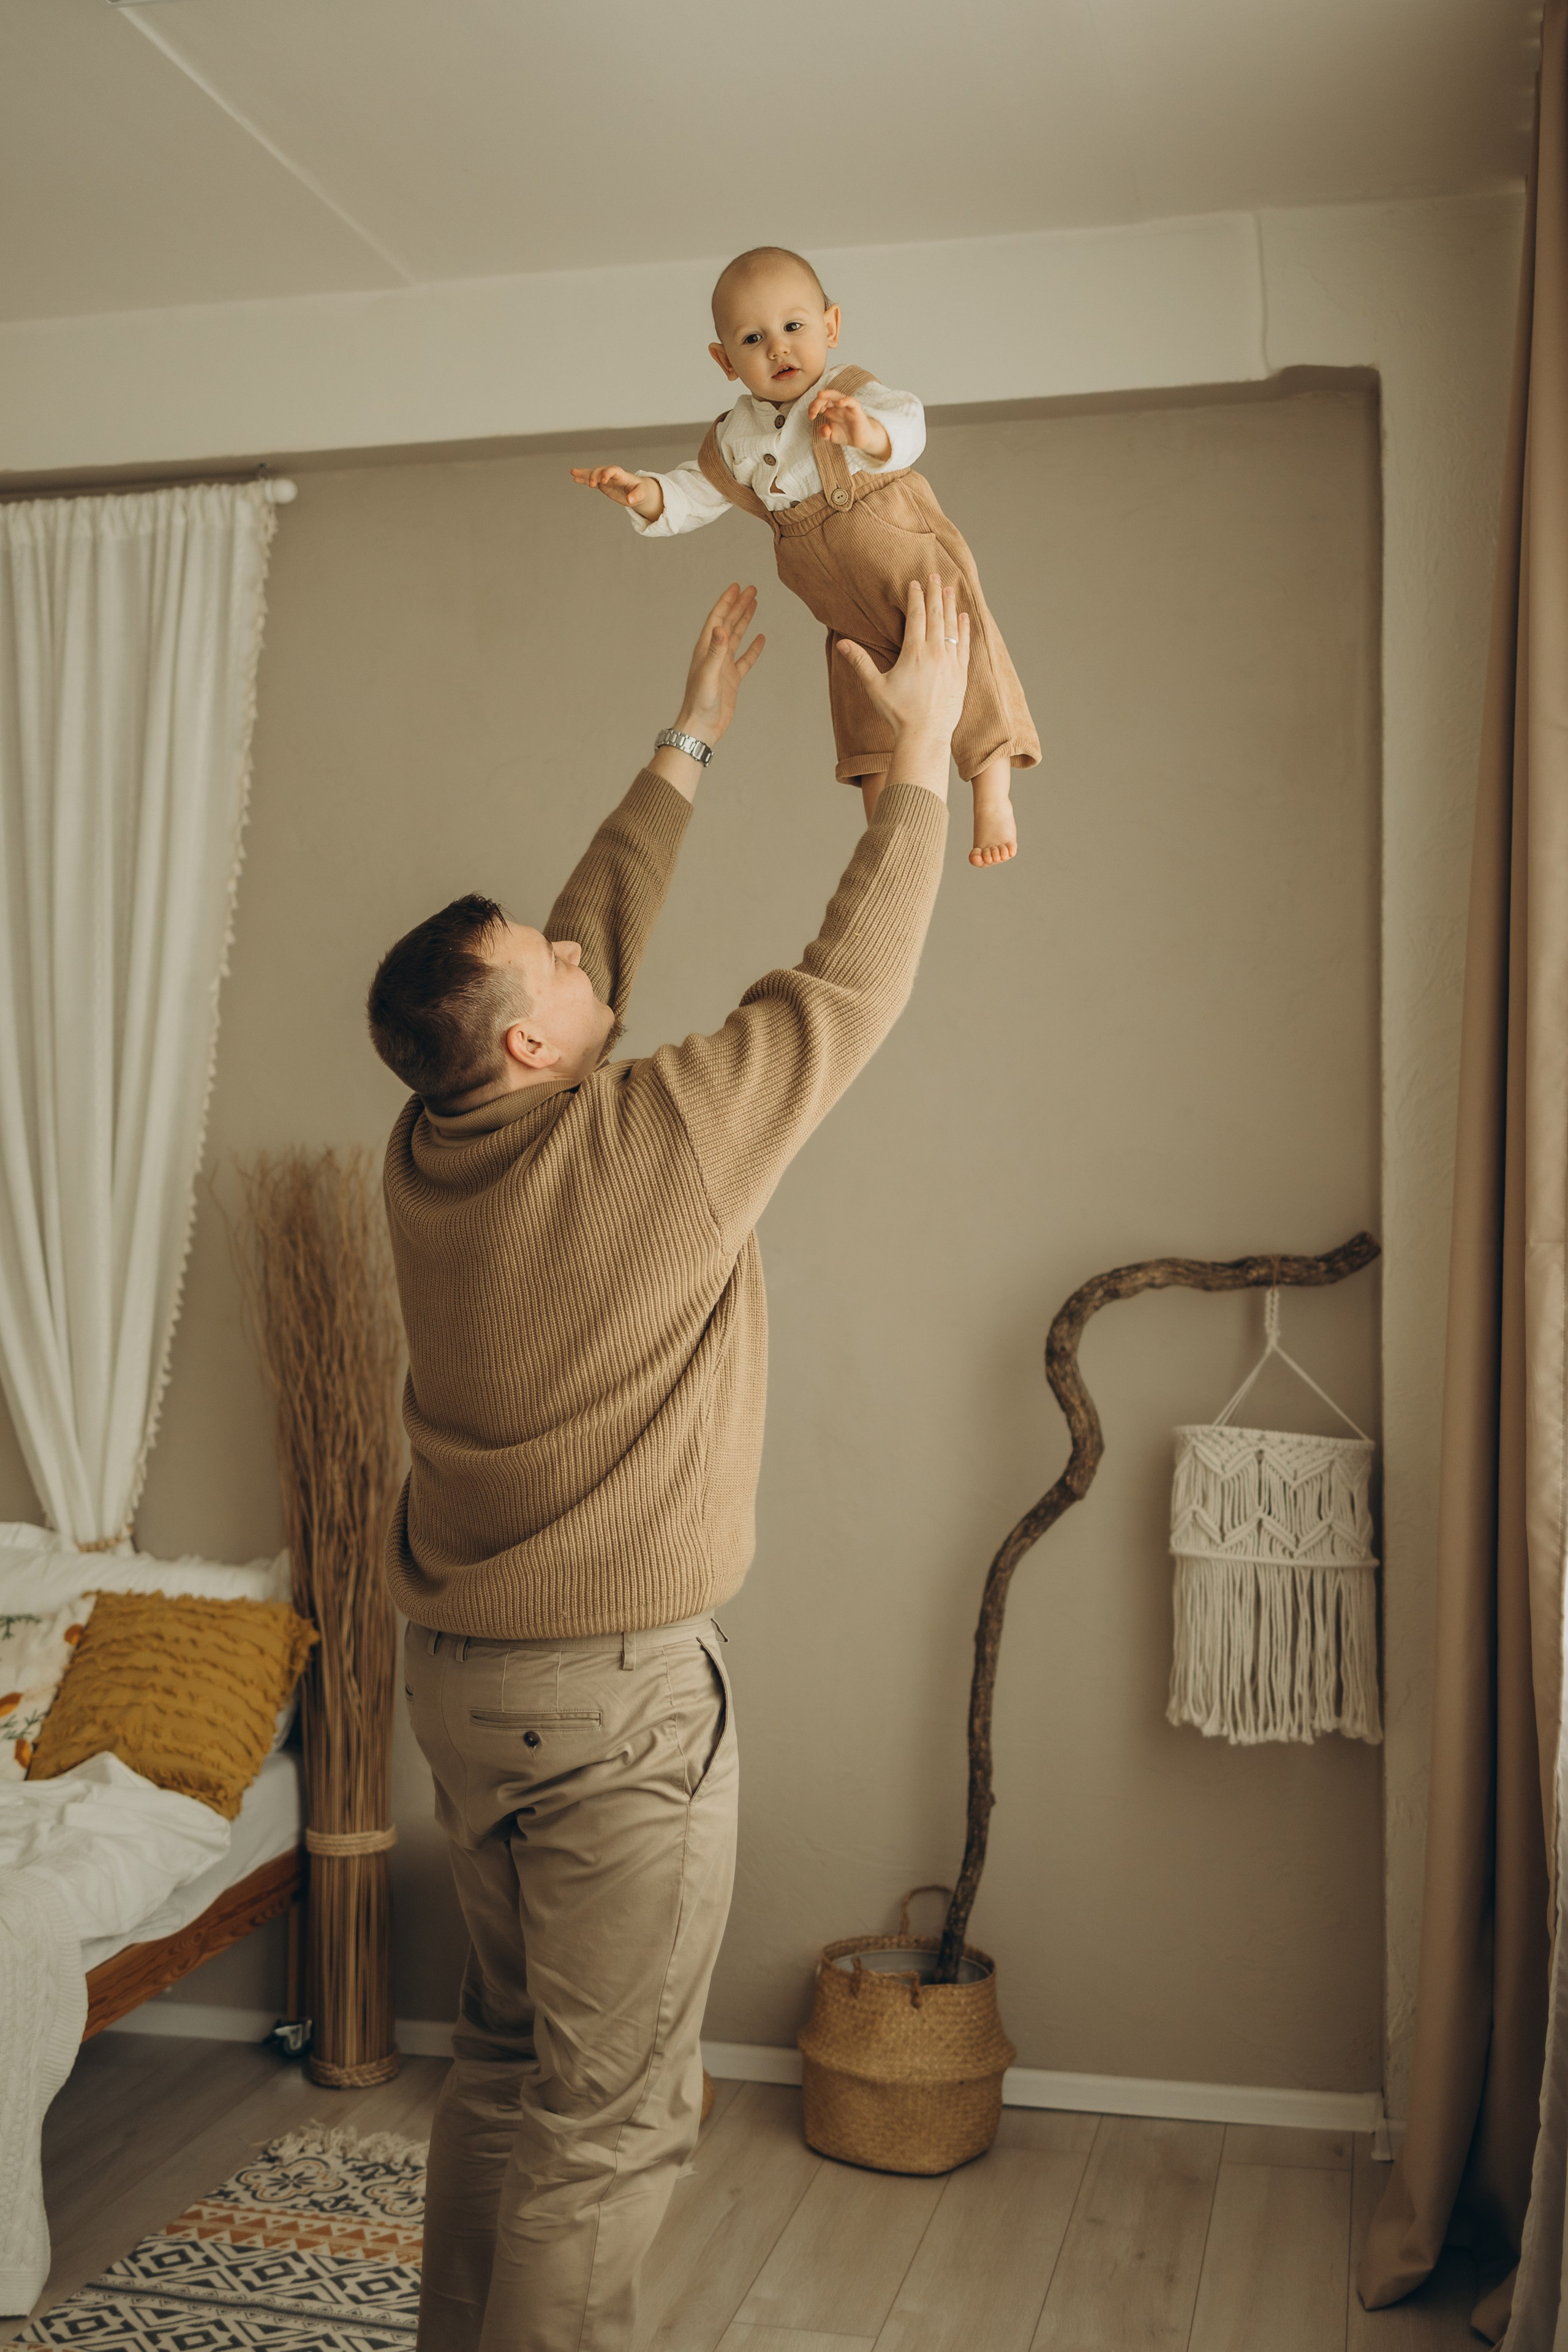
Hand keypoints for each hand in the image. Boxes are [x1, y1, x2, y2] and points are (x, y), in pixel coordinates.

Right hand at [570, 464, 663, 521]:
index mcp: (622, 475)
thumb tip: (630, 501)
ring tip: (573, 473)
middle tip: (591, 484)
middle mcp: (613, 475)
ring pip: (594, 474)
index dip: (607, 473)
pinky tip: (575, 478)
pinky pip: (592, 481)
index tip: (603, 481)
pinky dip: (584, 479)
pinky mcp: (603, 485)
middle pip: (601, 470)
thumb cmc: (642, 491)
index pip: (613, 470)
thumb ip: (636, 496)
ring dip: (584, 474)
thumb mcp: (642, 494)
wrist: (640, 491)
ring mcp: (607, 479)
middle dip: (595, 475)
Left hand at [649, 585, 765, 800]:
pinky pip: (745, 659)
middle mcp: (714, 654)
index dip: (727, 602)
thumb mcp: (708, 674)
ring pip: (736, 637)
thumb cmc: (700, 703)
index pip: (717, 618)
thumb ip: (715, 651)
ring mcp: (723, 666)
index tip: (737, 587)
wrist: (701, 727)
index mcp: (706, 649)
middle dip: (739, 605)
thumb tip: (721, 627)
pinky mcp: (731, 679)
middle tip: (751, 589)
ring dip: (745, 620)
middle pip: (728, 623)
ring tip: (754, 604)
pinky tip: (761, 638)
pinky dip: (753, 648)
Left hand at [807, 389, 891, 463]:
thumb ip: (823, 433)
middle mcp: (836, 406)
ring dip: (827, 394)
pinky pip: (850, 401)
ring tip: (820, 395)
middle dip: (816, 402)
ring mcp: (846, 406)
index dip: (812, 407)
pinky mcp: (856, 409)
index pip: (818, 403)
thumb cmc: (846, 435)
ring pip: (836, 395)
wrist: (861, 440)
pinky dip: (845, 400)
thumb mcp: (831, 436)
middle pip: (825, 397)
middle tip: (812, 412)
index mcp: (829, 410)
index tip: (810, 416)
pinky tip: (839, 403)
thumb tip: (823, 428)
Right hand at [835, 574, 967, 797]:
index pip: (916, 616)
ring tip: (949, 589)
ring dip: (950, 605)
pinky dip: (964, 628)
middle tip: (934, 575)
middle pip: (936, 614)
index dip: (915, 597)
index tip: (915, 583)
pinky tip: (964, 617)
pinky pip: (964, 644)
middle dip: (935, 593)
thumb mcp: (875, 687)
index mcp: (914, 652)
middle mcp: (935, 652)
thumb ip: (860, 662)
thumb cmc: (898, 714)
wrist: (926, 736)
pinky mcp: (961, 674)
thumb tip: (841, 643)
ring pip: (952, 626)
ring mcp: (951, 662)